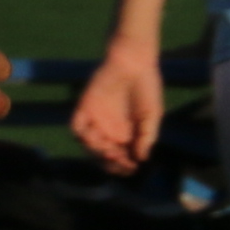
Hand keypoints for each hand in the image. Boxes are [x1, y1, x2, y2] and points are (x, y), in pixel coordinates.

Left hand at [70, 46, 166, 172]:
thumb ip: (147, 137)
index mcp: (125, 134)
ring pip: (88, 145)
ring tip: (109, 150)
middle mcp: (108, 130)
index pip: (120, 158)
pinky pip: (77, 127)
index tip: (132, 168)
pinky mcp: (85, 107)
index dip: (123, 167)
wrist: (134, 62)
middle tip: (120, 160)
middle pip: (103, 156)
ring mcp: (95, 119)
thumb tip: (141, 159)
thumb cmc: (146, 87)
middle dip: (110, 163)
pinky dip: (82, 135)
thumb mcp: (152, 115)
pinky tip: (95, 137)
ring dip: (96, 152)